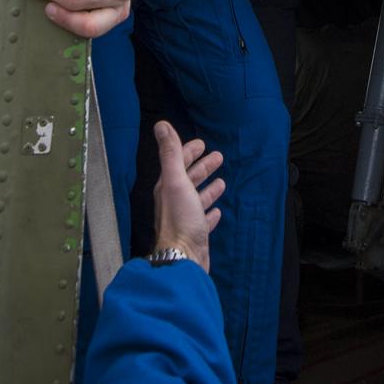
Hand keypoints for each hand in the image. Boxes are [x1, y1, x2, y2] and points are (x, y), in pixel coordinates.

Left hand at [152, 121, 224, 271]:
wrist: (183, 259)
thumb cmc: (180, 219)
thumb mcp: (176, 181)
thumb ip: (170, 153)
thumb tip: (161, 125)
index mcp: (167, 188)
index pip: (178, 164)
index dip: (188, 152)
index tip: (201, 144)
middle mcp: (174, 202)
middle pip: (189, 180)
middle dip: (202, 168)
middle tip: (218, 157)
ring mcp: (185, 219)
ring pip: (197, 199)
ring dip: (208, 188)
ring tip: (221, 181)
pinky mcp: (195, 234)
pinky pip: (204, 219)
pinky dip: (210, 212)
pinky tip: (217, 211)